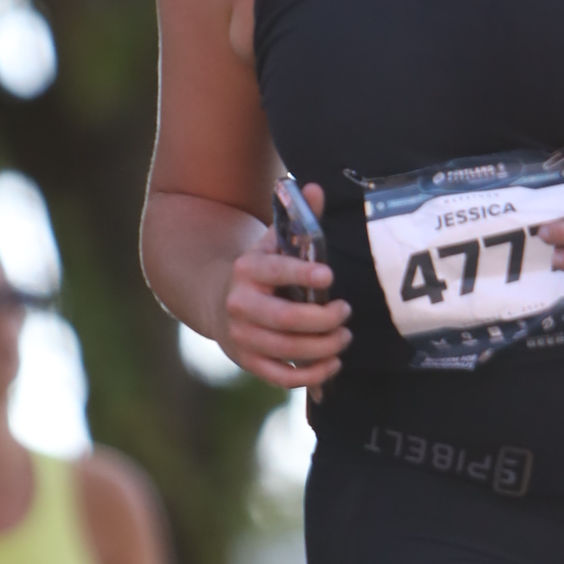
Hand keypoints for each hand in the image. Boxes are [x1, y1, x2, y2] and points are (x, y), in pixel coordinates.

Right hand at [215, 189, 349, 388]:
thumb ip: (299, 218)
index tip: (329, 274)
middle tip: (345, 311)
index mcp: (247, 269)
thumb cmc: (260, 270)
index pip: (275, 271)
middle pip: (284, 319)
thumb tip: (315, 188)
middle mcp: (240, 304)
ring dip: (322, 347)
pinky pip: (281, 376)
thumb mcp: (272, 241)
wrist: (218, 300)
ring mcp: (242, 336)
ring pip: (286, 349)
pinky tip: (332, 363)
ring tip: (344, 337)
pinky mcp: (248, 362)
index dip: (302, 273)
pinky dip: (311, 375)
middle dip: (322, 319)